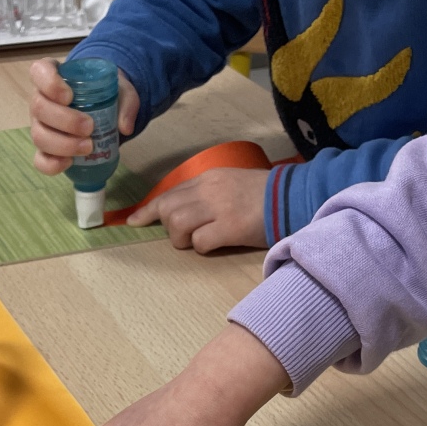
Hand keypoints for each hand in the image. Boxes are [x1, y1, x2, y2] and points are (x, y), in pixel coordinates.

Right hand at [28, 57, 138, 174]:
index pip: (39, 71)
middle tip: (90, 127)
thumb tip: (124, 127)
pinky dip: (52, 164)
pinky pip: (40, 160)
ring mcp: (40, 125)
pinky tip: (70, 162)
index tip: (69, 96)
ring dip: (63, 144)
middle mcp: (41, 99)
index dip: (49, 83)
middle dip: (64, 120)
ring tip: (88, 146)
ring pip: (39, 135)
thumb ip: (127, 102)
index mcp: (53, 75)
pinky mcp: (45, 148)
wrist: (103, 111)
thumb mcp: (121, 90)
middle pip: (39, 108)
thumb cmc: (105, 93)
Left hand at [126, 166, 270, 252]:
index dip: (149, 210)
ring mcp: (219, 208)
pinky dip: (202, 247)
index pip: (169, 194)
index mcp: (208, 178)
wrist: (292, 198)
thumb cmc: (262, 195)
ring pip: (177, 225)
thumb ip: (204, 194)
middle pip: (167, 210)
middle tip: (182, 236)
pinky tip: (216, 244)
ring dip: (183, 240)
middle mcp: (209, 190)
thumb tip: (180, 211)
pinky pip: (200, 242)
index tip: (134, 221)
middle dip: (167, 227)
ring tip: (200, 240)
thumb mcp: (229, 183)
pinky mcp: (230, 228)